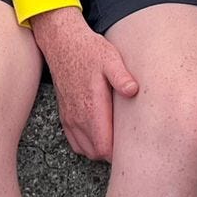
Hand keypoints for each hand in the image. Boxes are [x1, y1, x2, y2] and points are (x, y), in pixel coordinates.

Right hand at [29, 7, 139, 161]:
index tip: (133, 145)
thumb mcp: (110, 58)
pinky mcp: (65, 115)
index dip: (119, 152)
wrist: (63, 43)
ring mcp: (70, 117)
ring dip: (99, 148)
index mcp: (92, 107)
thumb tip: (133, 90)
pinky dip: (86, 144)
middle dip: (111, 153)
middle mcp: (78, 117)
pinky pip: (75, 142)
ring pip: (85, 149)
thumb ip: (121, 76)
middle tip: (128, 142)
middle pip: (96, 153)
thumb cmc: (89, 51)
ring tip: (115, 138)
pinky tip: (99, 133)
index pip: (104, 148)